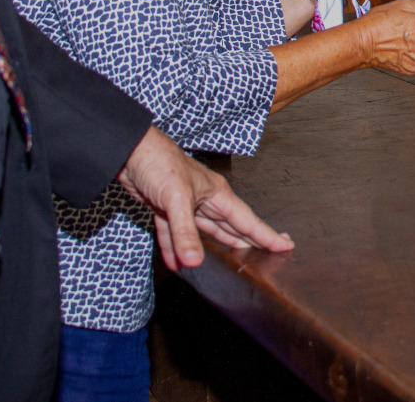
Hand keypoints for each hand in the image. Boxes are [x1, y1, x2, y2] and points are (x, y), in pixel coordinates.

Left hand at [117, 127, 293, 271]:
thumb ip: (185, 232)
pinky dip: (175, 247)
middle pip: (231, 226)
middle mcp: (205, 200)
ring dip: (214, 247)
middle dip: (249, 240)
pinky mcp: (164, 209)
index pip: (247, 220)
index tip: (286, 245)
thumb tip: (195, 262)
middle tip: (269, 253)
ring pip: (205, 231)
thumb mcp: (176, 199)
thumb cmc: (159, 163)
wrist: (129, 151)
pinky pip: (173, 233)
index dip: (266, 234)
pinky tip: (178, 262)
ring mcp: (185, 205)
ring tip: (234, 261)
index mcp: (216, 194)